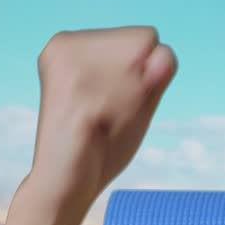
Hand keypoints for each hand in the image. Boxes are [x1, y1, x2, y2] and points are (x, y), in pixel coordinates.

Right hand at [26, 26, 176, 213]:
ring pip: (146, 59)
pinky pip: (139, 87)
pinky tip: (101, 127)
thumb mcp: (131, 96)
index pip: (142, 38)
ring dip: (137, 97)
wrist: (62, 187)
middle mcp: (67, 43)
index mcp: (69, 42)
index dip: (141, 77)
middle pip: (146, 39)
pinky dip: (131, 112)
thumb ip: (153, 69)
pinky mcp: (75, 87)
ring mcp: (70, 63)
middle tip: (107, 114)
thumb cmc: (99, 145)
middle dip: (143, 82)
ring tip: (103, 121)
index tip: (107, 102)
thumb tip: (161, 55)